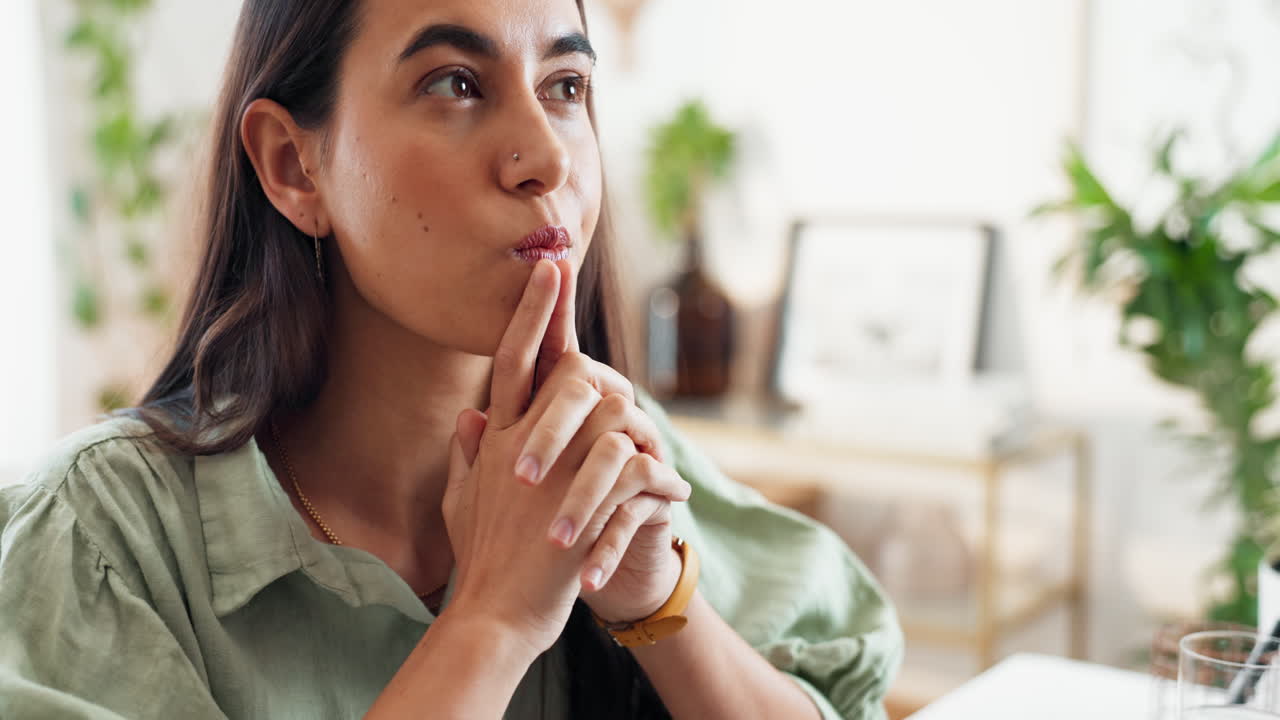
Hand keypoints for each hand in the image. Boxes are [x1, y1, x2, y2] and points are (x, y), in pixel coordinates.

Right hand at [440, 260, 689, 655]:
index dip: (529, 313)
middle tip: (568, 279)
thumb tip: (469, 414)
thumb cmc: (482, 562)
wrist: (494, 620)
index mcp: (494, 443)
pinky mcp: (580, 511)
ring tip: (658, 442)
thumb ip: (467, 455)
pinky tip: (677, 495)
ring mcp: (549, 477)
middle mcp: (517, 448)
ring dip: (634, 420)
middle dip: (560, 326)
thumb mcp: (461, 502)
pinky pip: (635, 476)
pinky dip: (660, 483)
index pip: (511, 362)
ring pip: (604, 416)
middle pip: (552, 370)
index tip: (547, 267)